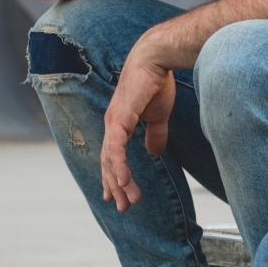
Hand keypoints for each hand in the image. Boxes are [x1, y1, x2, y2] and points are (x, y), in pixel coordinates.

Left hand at [101, 39, 175, 211]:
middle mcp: (111, 124)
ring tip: (130, 200)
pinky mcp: (120, 118)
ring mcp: (113, 121)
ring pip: (111, 160)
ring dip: (120, 182)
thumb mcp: (158, 116)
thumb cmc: (156, 83)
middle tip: (125, 206)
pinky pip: (116, 148)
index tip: (118, 195)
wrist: (156, 60)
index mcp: (119, 123)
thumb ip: (155, 134)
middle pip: (108, 163)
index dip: (114, 176)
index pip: (112, 156)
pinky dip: (119, 166)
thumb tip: (154, 152)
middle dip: (116, 186)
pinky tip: (124, 181)